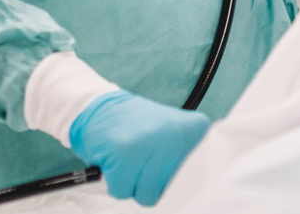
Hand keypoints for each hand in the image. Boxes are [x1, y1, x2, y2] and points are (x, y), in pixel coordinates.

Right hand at [69, 91, 208, 204]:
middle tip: (139, 163)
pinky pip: (121, 189)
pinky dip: (114, 182)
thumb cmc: (137, 125)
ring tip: (127, 161)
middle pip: (160, 191)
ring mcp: (149, 143)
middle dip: (145, 184)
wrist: (102, 106)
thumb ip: (188, 150)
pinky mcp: (124, 152)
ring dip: (129, 183)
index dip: (178, 181)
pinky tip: (115, 161)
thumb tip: (195, 184)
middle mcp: (174, 135)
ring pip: (141, 194)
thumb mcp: (171, 129)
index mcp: (191, 130)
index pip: (198, 175)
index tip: (166, 170)